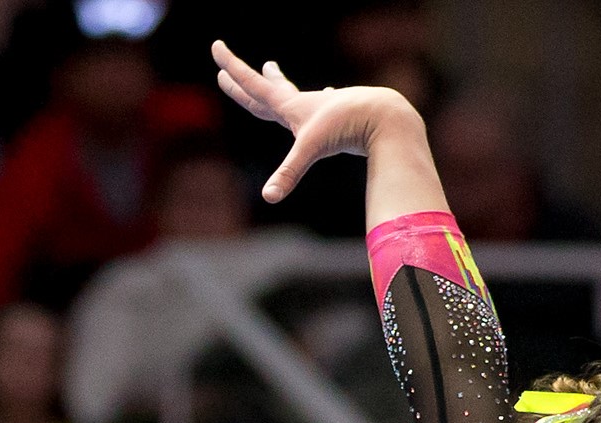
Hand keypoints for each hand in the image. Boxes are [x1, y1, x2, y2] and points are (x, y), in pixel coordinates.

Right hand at [211, 40, 417, 202]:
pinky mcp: (340, 115)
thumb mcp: (311, 150)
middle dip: (243, 81)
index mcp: (290, 106)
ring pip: (293, 93)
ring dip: (278, 82)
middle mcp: (303, 103)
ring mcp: (322, 108)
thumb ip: (288, 174)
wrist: (384, 116)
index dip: (232, 67)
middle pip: (265, 90)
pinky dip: (321, 98)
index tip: (216, 46)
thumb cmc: (346, 128)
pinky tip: (329, 93)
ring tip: (271, 69)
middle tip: (227, 69)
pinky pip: (324, 104)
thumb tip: (268, 198)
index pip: (252, 85)